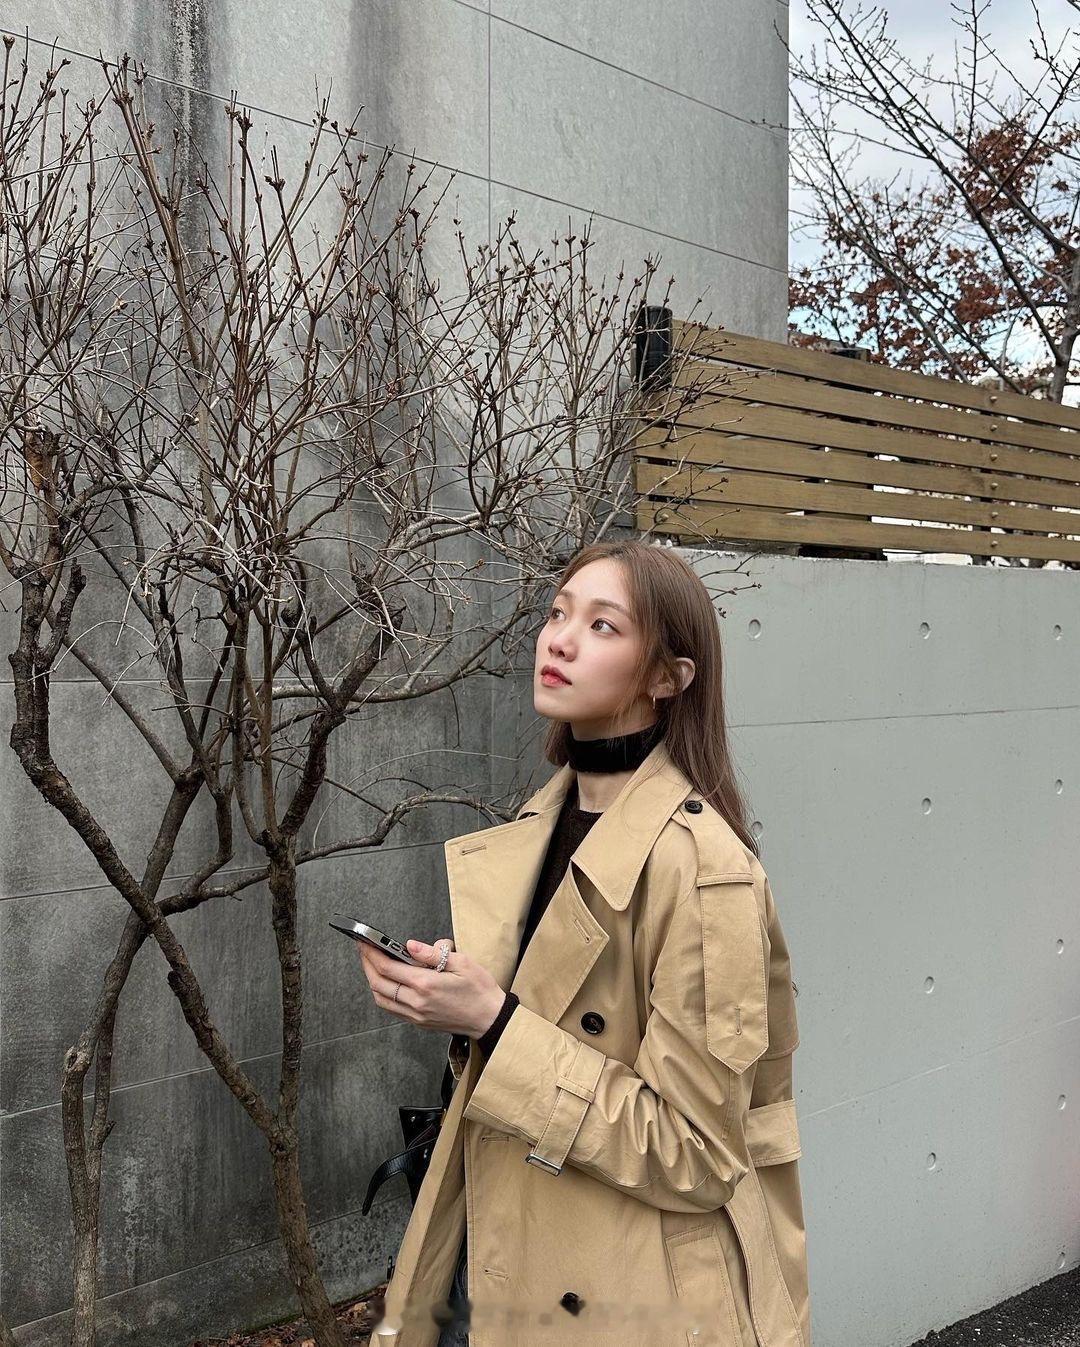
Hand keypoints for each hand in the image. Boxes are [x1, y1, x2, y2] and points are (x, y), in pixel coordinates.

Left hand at [356, 936, 506, 1039]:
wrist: (489, 1018)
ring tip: (371, 964)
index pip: (389, 968)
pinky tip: (385, 983)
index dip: (372, 954)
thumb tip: (410, 945)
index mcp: (426, 985)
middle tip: (363, 949)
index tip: (365, 942)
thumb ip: (433, 954)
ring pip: (382, 998)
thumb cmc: (479, 989)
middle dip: (367, 964)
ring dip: (372, 980)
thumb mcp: (462, 962)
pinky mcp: (419, 1022)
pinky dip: (382, 994)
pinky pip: (391, 1008)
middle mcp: (417, 1002)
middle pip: (379, 983)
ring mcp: (416, 1015)